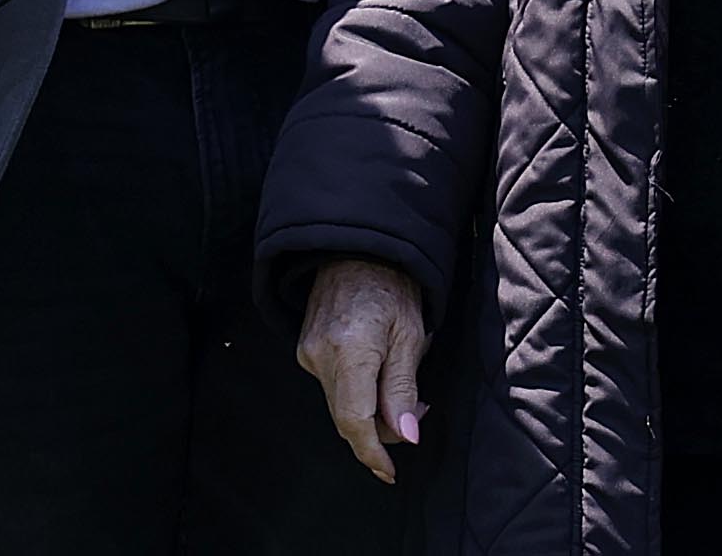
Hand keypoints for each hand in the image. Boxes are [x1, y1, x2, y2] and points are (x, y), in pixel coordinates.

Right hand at [296, 258, 429, 483]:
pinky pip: (333, 386)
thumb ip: (404, 390)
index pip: (356, 421)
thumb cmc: (390, 286)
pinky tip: (378, 375)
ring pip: (340, 405)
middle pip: (347, 419)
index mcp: (351, 351)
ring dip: (371, 411)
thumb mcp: (411, 336)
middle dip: (381, 431)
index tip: (389, 472)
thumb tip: (406, 435)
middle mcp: (321, 356)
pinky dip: (356, 392)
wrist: (355, 250)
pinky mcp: (305, 350)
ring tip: (403, 390)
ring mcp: (308, 353)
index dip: (373, 452)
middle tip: (417, 416)